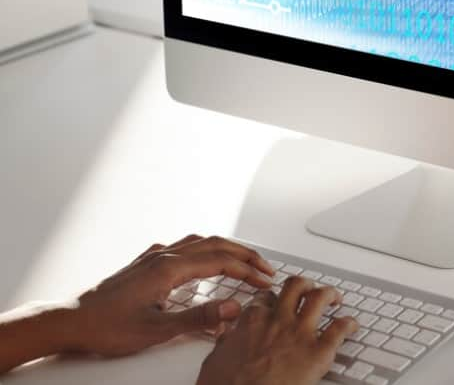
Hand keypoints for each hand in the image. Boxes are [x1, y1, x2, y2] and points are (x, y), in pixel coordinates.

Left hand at [66, 235, 274, 356]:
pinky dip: (203, 248)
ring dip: (225, 249)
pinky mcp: (143, 264)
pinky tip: (200, 259)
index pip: (221, 263)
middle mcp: (163, 257)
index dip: (248, 271)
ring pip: (199, 242)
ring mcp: (152, 258)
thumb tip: (232, 308)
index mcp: (169, 269)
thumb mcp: (157, 330)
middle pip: (215, 245)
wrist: (69, 321)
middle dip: (244, 255)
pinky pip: (182, 246)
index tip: (265, 280)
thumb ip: (198, 317)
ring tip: (242, 260)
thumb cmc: (106, 327)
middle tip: (265, 267)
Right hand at [197, 277, 357, 384]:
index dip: (273, 299)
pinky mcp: (319, 351)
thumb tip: (226, 337)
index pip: (265, 298)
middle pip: (295, 287)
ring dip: (330, 294)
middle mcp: (278, 320)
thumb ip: (225, 344)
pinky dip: (348, 324)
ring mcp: (299, 333)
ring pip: (320, 297)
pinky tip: (351, 325)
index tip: (276, 302)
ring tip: (335, 298)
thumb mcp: (216, 361)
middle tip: (310, 291)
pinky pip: (340, 329)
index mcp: (252, 321)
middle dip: (305, 286)